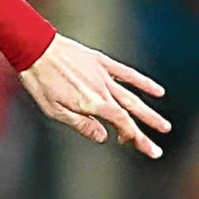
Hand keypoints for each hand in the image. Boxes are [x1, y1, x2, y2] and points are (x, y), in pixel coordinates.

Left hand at [18, 35, 168, 157]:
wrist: (34, 47)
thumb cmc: (40, 81)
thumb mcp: (53, 109)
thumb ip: (80, 123)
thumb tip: (103, 137)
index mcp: (92, 103)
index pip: (121, 123)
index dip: (132, 135)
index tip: (138, 146)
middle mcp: (103, 90)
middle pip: (130, 114)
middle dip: (145, 133)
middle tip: (157, 151)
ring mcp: (104, 75)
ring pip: (132, 96)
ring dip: (149, 112)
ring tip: (164, 126)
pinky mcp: (101, 62)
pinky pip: (127, 73)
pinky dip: (143, 82)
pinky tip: (159, 91)